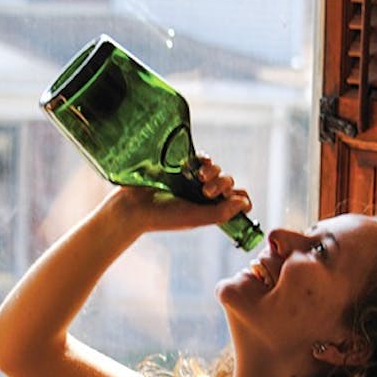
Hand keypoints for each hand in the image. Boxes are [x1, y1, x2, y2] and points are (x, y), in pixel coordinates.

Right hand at [116, 157, 251, 234]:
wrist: (134, 204)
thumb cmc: (163, 216)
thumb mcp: (195, 218)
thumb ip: (220, 213)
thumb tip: (242, 203)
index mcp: (211, 210)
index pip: (238, 202)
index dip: (240, 200)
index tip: (231, 201)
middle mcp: (205, 195)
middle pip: (229, 183)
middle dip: (222, 185)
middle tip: (206, 192)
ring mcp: (195, 180)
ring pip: (218, 169)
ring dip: (214, 172)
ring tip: (199, 178)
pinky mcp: (184, 165)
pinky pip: (204, 158)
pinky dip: (204, 160)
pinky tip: (195, 167)